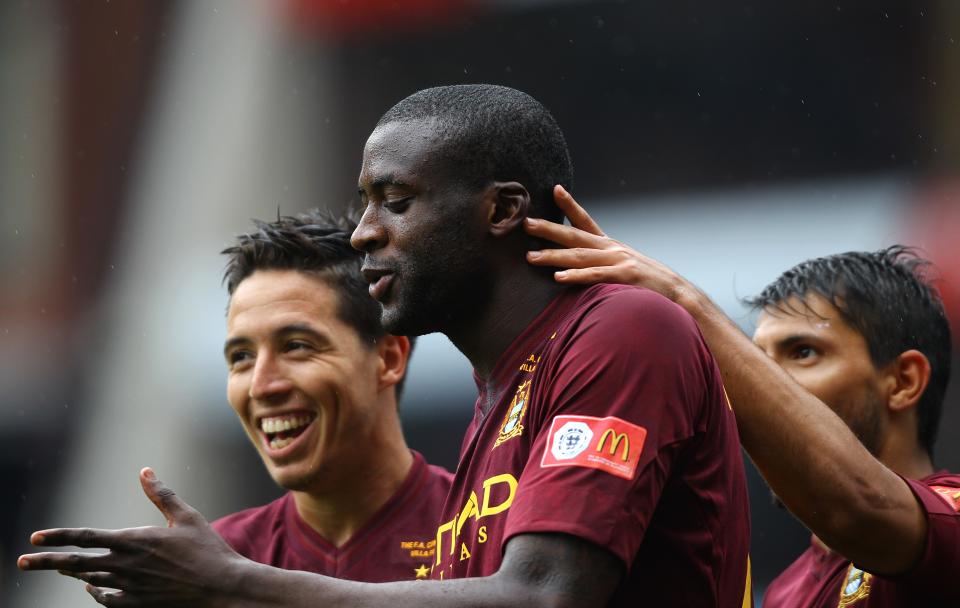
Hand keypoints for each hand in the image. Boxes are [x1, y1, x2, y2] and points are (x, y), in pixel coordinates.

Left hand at [18, 468, 249, 606]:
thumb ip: (162, 494)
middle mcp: (126, 566)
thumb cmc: (208, 549)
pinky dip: (95, 593)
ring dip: (73, 572)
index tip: (36, 536)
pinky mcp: (139, 604)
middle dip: (46, 562)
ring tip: (59, 566)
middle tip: (22, 562)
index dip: (59, 536)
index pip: (87, 538)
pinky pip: (107, 600)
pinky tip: (91, 588)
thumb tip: (145, 471)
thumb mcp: (187, 516)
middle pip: (77, 564)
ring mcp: (130, 587)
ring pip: (90, 580)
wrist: (222, 588)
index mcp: (136, 540)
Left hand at [524, 185, 693, 305]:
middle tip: (525, 223)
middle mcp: (613, 250)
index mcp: (611, 246)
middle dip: (549, 229)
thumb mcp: (623, 269)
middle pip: (576, 235)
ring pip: (581, 256)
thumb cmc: (649, 287)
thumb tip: (579, 268)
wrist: (681, 297)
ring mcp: (620, 262)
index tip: (554, 189)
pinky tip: (559, 278)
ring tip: (531, 257)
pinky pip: (597, 277)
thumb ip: (602, 266)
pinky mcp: (626, 278)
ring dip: (554, 256)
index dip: (570, 205)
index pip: (586, 220)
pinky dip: (577, 277)